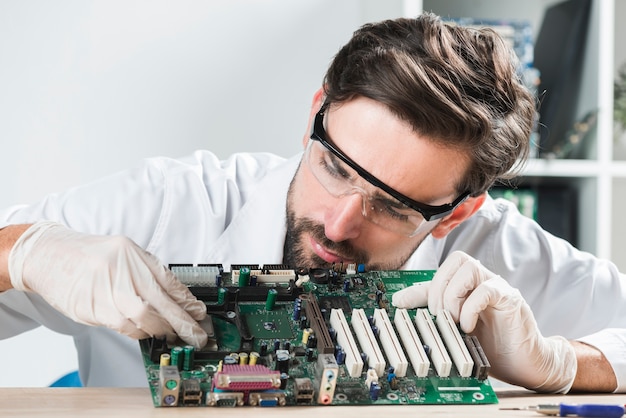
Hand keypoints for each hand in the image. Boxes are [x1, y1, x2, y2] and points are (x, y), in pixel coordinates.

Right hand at [8, 221, 207, 347]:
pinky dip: (138, 332)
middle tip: (196, 333)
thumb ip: (145, 272)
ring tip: (172, 334)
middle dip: (183, 321)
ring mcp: (106, 289)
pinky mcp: (91, 308)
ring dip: (162, 329)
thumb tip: (174, 299)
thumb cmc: (87, 256)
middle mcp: (121, 270)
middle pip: (161, 301)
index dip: (187, 301)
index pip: (168, 281)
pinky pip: (124, 326)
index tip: (200, 313)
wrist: (48, 256)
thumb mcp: (123, 253)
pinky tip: (146, 332)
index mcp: (133, 253)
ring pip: (144, 316)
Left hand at [392, 251, 576, 392]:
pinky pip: (487, 289)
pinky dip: (470, 307)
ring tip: (453, 320)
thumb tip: (400, 303)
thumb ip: (433, 313)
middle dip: (438, 289)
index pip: (439, 273)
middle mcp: (482, 281)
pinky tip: (468, 326)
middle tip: (437, 316)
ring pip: (469, 267)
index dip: (417, 287)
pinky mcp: (511, 299)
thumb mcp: (455, 329)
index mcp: (467, 287)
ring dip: (453, 294)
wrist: (524, 364)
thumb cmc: (491, 346)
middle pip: (455, 261)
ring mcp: (497, 287)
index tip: (399, 304)